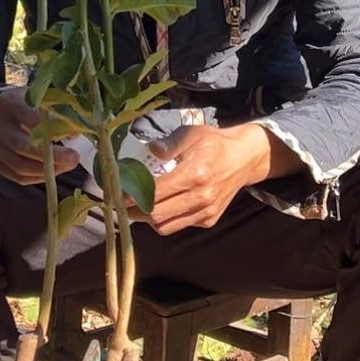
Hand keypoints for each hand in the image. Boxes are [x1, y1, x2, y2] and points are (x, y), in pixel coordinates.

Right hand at [0, 86, 78, 184]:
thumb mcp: (42, 97)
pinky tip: (52, 173)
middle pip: (22, 146)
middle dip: (52, 157)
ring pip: (19, 165)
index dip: (51, 129)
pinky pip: (17, 176)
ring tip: (67, 166)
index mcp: (9, 103)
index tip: (73, 136)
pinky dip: (37, 177)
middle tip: (74, 159)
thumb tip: (74, 134)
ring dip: (46, 171)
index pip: (29, 117)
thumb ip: (57, 112)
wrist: (3, 111)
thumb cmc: (29, 103)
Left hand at [129, 122, 301, 234]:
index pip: (155, 194)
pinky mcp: (209, 220)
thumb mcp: (192, 133)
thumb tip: (151, 149)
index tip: (115, 195)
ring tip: (138, 207)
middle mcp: (201, 198)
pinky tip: (163, 205)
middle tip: (120, 204)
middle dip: (134, 212)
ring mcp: (206, 212)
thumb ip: (170, 143)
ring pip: (166, 227)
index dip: (131, 197)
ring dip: (148, 219)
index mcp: (194, 175)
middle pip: (157, 216)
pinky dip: (167, 219)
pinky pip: (180, 225)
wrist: (244, 158)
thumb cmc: (214, 144)